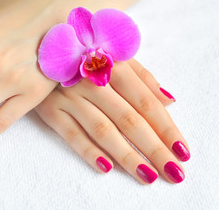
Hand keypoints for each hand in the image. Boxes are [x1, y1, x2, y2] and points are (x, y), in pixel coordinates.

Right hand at [35, 59, 189, 183]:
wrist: (40, 47)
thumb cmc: (84, 53)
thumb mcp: (114, 55)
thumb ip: (142, 77)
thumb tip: (169, 101)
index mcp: (112, 64)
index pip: (145, 101)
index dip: (165, 127)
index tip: (180, 150)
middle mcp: (90, 80)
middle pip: (128, 118)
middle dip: (153, 147)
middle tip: (171, 171)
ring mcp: (68, 95)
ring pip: (102, 129)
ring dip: (126, 155)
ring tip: (147, 175)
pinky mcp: (50, 109)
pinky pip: (71, 134)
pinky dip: (89, 151)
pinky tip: (107, 167)